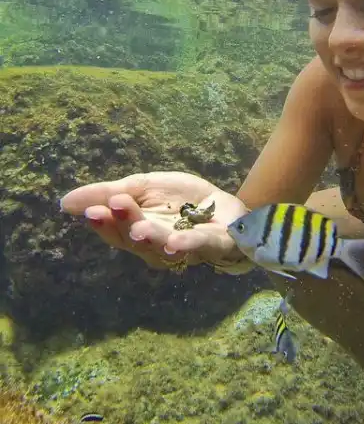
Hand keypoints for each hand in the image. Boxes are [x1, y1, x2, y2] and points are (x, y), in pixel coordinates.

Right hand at [59, 171, 252, 272]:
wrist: (224, 204)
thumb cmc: (181, 200)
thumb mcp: (144, 187)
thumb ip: (109, 194)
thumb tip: (65, 202)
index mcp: (139, 232)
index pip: (117, 232)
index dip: (105, 223)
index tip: (91, 211)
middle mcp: (158, 247)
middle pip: (137, 240)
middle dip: (125, 224)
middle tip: (113, 207)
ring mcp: (186, 250)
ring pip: (164, 246)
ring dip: (151, 237)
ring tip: (139, 228)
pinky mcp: (213, 244)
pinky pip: (199, 247)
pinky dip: (187, 245)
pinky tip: (174, 242)